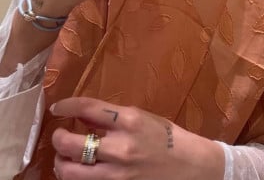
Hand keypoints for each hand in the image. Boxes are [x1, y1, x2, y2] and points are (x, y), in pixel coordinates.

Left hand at [51, 97, 224, 179]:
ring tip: (63, 156)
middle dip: (58, 138)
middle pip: (71, 143)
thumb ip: (114, 118)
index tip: (57, 107)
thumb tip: (85, 117)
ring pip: (70, 171)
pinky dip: (75, 177)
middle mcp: (120, 147)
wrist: (189, 166)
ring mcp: (117, 173)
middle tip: (58, 135)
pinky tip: (78, 170)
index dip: (68, 105)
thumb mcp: (143, 118)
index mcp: (130, 121)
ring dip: (60, 162)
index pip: (88, 108)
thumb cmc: (167, 137)